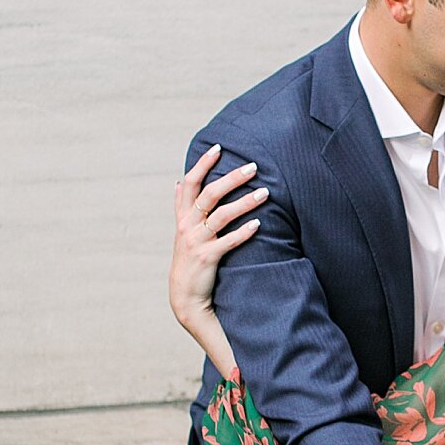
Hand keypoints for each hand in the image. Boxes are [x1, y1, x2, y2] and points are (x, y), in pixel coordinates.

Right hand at [170, 145, 266, 334]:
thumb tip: (178, 182)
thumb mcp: (182, 231)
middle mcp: (188, 226)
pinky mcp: (207, 258)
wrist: (185, 296)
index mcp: (183, 217)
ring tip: (265, 193)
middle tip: (253, 167)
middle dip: (231, 178)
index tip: (218, 148)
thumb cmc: (189, 259)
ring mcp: (197, 242)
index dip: (202, 164)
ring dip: (244, 202)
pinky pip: (227, 242)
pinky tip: (258, 224)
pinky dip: (243, 232)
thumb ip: (182, 207)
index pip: (190, 183)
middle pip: (209, 194)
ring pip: (221, 216)